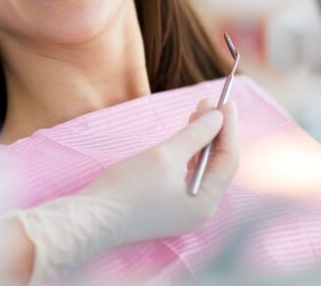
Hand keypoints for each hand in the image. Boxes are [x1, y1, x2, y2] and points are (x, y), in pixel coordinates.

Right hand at [0, 98, 239, 283]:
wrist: (92, 218)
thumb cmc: (129, 187)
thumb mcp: (165, 155)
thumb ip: (195, 134)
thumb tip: (218, 117)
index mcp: (206, 203)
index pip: (228, 160)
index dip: (227, 129)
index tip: (226, 102)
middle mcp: (200, 210)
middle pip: (216, 165)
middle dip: (214, 132)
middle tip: (210, 103)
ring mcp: (182, 210)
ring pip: (200, 169)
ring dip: (200, 140)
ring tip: (197, 113)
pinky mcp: (166, 207)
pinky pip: (185, 176)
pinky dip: (186, 154)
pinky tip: (183, 136)